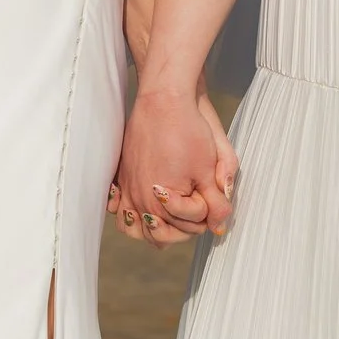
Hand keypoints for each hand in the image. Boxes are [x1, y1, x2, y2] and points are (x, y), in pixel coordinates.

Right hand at [112, 84, 234, 247]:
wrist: (162, 102)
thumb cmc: (187, 132)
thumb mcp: (208, 169)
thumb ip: (215, 203)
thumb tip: (220, 227)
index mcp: (164, 204)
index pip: (189, 228)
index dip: (206, 214)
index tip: (209, 195)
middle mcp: (140, 201)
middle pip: (160, 236)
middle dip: (181, 226)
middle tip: (195, 207)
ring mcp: (127, 190)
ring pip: (136, 229)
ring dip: (153, 228)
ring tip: (168, 218)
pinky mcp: (121, 177)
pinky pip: (119, 208)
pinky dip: (130, 214)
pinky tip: (143, 207)